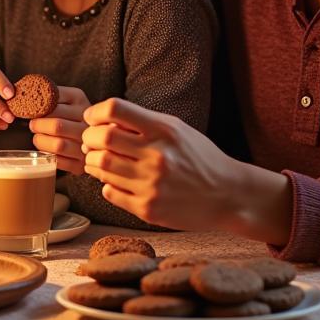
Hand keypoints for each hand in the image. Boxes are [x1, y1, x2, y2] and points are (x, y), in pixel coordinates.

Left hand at [29, 86, 89, 173]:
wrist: (92, 132)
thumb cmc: (67, 113)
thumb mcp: (61, 97)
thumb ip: (45, 93)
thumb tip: (19, 91)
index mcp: (78, 99)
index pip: (53, 102)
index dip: (36, 106)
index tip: (27, 109)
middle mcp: (86, 121)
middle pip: (56, 125)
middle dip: (37, 125)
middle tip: (32, 124)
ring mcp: (86, 143)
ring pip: (58, 145)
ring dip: (41, 141)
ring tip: (37, 136)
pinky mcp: (81, 163)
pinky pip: (59, 161)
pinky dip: (47, 155)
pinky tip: (45, 148)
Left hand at [81, 98, 242, 229]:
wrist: (230, 196)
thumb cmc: (198, 157)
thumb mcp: (176, 129)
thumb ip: (141, 122)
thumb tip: (98, 121)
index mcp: (163, 130)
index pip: (114, 109)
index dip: (95, 112)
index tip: (92, 118)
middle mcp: (157, 156)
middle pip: (101, 138)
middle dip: (89, 138)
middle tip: (91, 142)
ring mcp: (152, 185)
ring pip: (101, 167)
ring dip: (93, 162)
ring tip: (100, 160)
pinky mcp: (148, 209)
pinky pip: (109, 192)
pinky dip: (106, 184)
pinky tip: (116, 181)